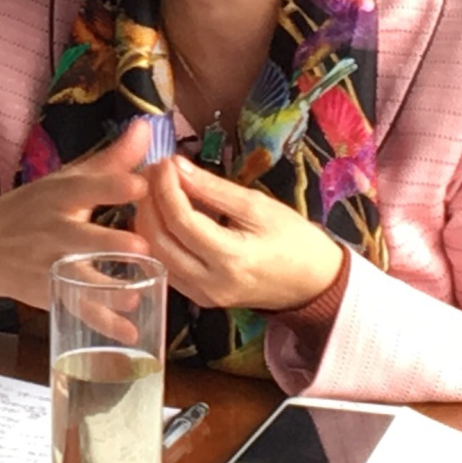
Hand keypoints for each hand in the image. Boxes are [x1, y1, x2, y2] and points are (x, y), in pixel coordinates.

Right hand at [0, 119, 151, 310]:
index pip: (85, 187)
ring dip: (107, 289)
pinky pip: (78, 309)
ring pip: (79, 279)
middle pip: (80, 237)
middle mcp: (52, 231)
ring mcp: (48, 265)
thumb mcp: (66, 179)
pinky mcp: (49, 293)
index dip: (112, 184)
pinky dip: (103, 323)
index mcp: (59, 196)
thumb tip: (145, 126)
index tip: (141, 183)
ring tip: (136, 295)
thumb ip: (111, 159)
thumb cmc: (35, 206)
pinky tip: (130, 331)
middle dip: (108, 243)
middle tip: (142, 245)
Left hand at [133, 157, 342, 313]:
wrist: (313, 282)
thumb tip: (177, 166)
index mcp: (231, 258)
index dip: (165, 188)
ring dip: (149, 222)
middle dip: (149, 202)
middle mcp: (211, 283)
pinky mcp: (200, 300)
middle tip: (152, 173)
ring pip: (158, 257)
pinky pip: (168, 269)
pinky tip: (163, 217)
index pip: (181, 220)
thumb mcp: (258, 206)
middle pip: (161, 241)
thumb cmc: (293, 239)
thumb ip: (214, 188)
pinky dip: (159, 241)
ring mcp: (203, 296)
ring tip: (154, 190)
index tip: (162, 162)